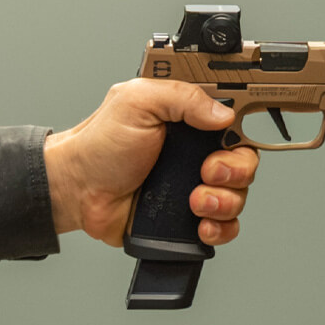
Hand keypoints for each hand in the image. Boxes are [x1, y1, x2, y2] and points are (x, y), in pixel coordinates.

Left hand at [44, 79, 258, 246]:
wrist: (79, 191)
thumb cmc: (100, 145)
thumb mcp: (137, 102)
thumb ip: (182, 97)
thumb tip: (222, 113)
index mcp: (189, 117)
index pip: (236, 117)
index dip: (244, 127)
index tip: (234, 136)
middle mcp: (197, 149)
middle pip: (245, 158)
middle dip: (235, 170)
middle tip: (208, 172)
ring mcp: (195, 183)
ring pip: (239, 194)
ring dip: (225, 201)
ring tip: (196, 201)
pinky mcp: (189, 215)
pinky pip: (225, 225)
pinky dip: (221, 227)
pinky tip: (201, 224)